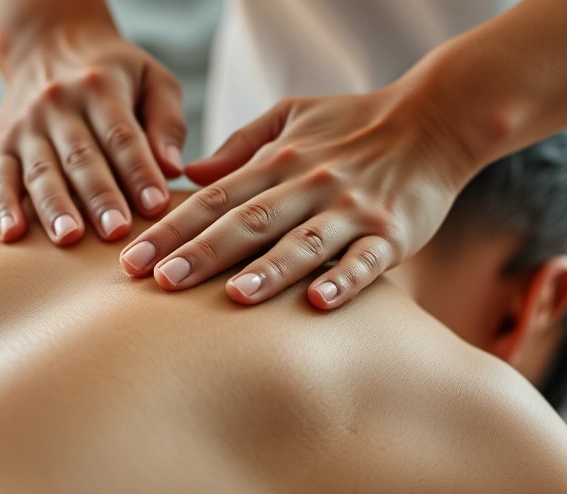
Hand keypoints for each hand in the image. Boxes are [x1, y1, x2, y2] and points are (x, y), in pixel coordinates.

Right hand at [0, 21, 184, 243]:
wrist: (50, 43)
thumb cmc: (115, 74)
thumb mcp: (153, 79)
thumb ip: (167, 121)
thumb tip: (173, 169)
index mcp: (101, 88)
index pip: (121, 135)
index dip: (139, 171)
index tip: (156, 205)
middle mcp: (58, 105)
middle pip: (80, 157)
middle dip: (99, 196)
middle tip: (116, 232)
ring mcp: (27, 126)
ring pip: (40, 170)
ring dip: (54, 206)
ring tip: (68, 238)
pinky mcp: (3, 144)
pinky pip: (1, 178)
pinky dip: (3, 207)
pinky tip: (11, 234)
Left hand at [119, 87, 477, 308]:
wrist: (435, 120)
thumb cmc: (354, 123)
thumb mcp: (291, 116)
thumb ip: (241, 146)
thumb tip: (189, 174)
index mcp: (280, 160)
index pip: (215, 198)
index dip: (171, 229)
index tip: (132, 260)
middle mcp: (310, 184)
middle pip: (247, 222)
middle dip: (201, 253)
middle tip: (158, 283)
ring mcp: (352, 210)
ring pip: (303, 241)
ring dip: (267, 270)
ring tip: (232, 297)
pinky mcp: (392, 233)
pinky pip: (366, 261)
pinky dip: (344, 280)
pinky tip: (318, 304)